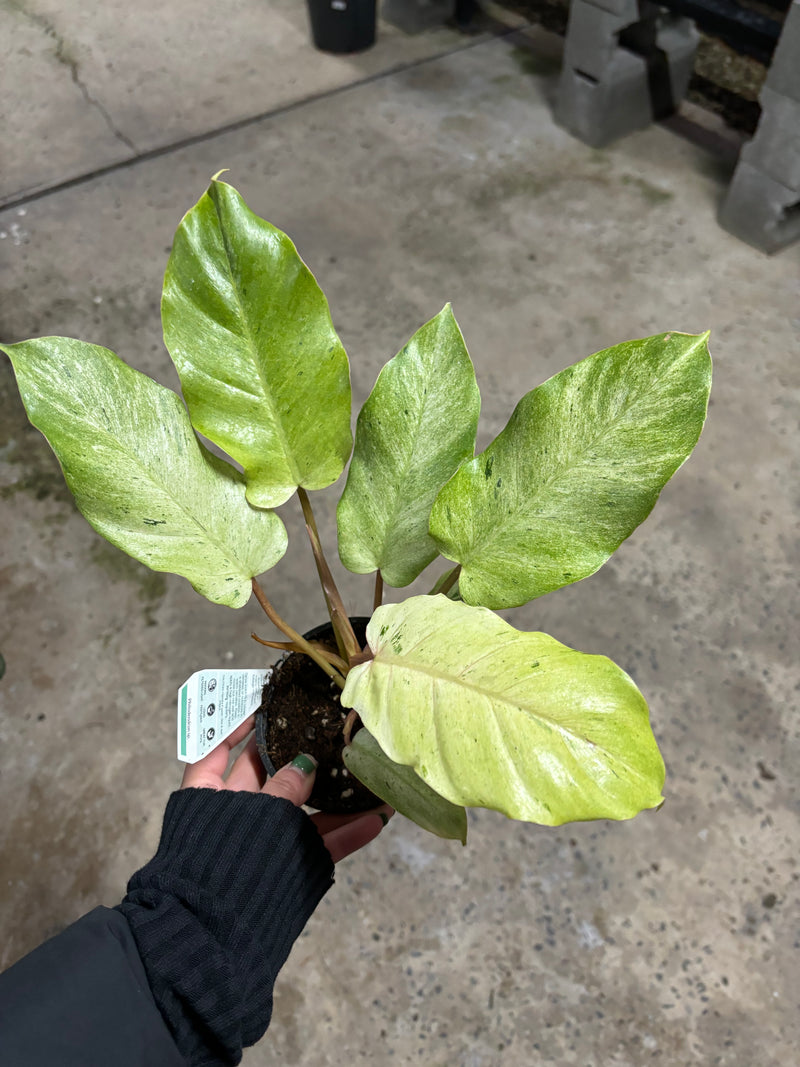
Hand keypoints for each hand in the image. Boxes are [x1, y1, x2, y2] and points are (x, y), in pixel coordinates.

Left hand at [180, 715, 392, 862]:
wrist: (214, 943)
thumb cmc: (221, 867)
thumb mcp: (253, 816)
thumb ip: (284, 789)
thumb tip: (306, 763)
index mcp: (206, 794)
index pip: (218, 746)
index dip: (239, 722)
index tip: (266, 701)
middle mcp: (233, 813)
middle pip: (269, 773)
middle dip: (299, 752)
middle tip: (331, 727)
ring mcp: (262, 841)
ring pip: (301, 809)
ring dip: (334, 794)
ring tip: (368, 772)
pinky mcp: (287, 868)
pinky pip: (318, 843)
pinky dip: (345, 832)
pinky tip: (377, 818)